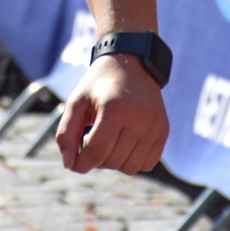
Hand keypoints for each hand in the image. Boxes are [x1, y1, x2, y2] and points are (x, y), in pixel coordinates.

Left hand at [55, 54, 168, 174]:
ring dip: (114, 162)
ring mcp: (154, 124)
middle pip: (112, 161)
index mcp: (115, 107)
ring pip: (130, 167)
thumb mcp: (76, 102)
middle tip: (92, 141)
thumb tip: (69, 165)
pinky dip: (133, 161)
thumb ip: (65, 133)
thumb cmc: (98, 86)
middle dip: (96, 160)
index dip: (81, 163)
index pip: (97, 151)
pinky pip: (148, 164)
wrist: (131, 63)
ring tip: (109, 142)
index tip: (74, 162)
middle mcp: (139, 116)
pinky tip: (124, 144)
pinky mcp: (163, 130)